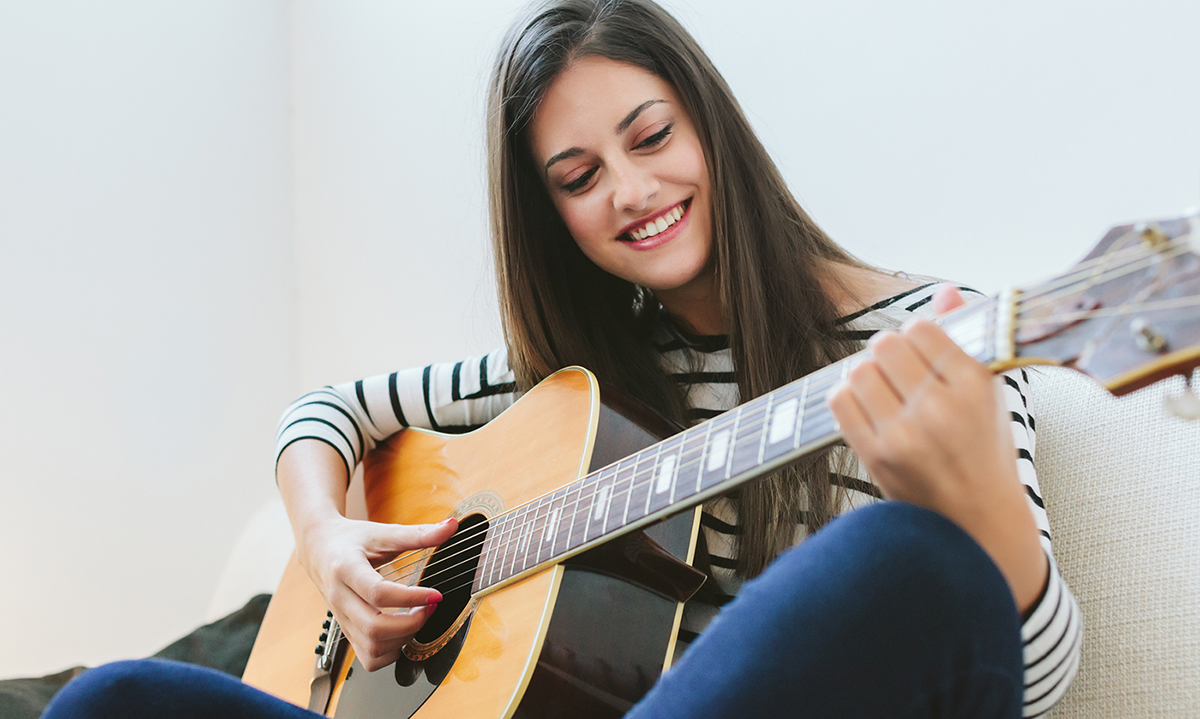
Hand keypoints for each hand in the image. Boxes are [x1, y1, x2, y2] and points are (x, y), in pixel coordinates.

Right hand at [297, 515, 456, 670]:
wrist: (319, 548)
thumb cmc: (351, 539)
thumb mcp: (382, 532)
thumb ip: (417, 533)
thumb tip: (451, 527)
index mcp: (346, 569)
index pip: (378, 593)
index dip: (412, 597)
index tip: (435, 594)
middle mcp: (339, 598)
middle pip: (374, 627)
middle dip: (411, 623)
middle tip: (429, 607)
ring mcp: (341, 619)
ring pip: (371, 648)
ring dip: (403, 639)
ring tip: (418, 618)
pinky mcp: (345, 631)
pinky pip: (367, 658)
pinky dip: (390, 653)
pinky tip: (403, 633)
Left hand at [828, 286, 1047, 611]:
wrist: (975, 522)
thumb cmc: (983, 451)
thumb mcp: (990, 393)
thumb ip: (963, 338)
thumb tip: (943, 291)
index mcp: (974, 386)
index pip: (922, 329)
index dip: (916, 335)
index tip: (922, 350)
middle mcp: (938, 409)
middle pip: (883, 345)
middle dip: (887, 351)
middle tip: (898, 369)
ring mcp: (904, 435)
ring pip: (858, 370)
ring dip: (866, 374)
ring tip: (884, 389)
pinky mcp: (875, 455)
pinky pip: (840, 401)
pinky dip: (849, 397)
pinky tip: (870, 408)